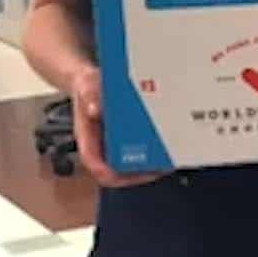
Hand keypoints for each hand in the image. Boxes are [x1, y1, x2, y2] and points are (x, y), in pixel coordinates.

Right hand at [68, 65, 162, 188]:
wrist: (90, 81)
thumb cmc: (87, 87)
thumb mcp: (86, 87)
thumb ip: (89, 95)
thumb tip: (95, 108)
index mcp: (88, 141)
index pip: (97, 168)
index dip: (114, 175)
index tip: (133, 173)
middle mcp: (101, 147)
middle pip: (119, 173)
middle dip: (141, 174)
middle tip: (162, 167)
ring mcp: (114, 145)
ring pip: (131, 165)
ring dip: (151, 166)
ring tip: (171, 160)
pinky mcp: (126, 138)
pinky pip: (140, 151)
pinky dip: (154, 153)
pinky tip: (170, 146)